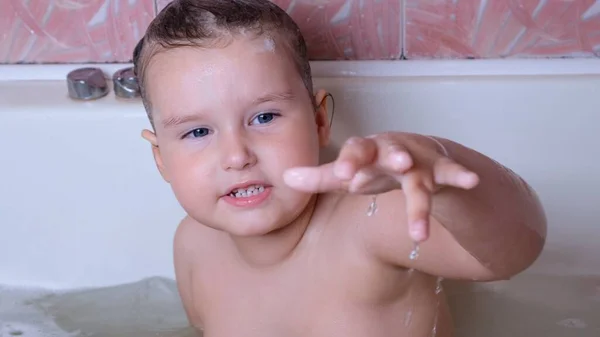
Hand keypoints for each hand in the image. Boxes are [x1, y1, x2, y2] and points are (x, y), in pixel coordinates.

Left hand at [283, 132, 478, 241]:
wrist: (418, 156)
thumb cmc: (376, 166)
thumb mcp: (350, 172)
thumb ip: (320, 178)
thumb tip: (284, 178)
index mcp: (367, 149)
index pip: (356, 150)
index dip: (350, 161)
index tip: (345, 175)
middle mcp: (393, 150)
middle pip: (388, 153)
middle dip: (385, 160)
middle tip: (379, 172)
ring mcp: (420, 159)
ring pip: (419, 176)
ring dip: (420, 193)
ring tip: (418, 227)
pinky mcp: (442, 170)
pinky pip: (453, 174)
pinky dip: (461, 176)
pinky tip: (471, 181)